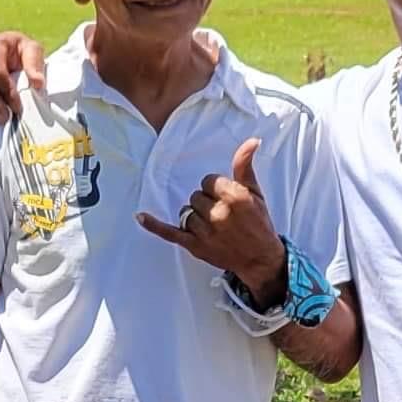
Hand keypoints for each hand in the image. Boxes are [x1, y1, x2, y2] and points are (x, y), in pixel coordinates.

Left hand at [136, 135, 287, 297]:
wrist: (260, 259)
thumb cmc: (259, 224)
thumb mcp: (255, 193)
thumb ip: (245, 167)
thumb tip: (251, 141)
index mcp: (234, 197)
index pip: (208, 181)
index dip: (215, 188)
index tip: (224, 198)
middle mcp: (219, 213)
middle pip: (195, 196)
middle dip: (206, 202)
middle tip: (222, 215)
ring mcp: (205, 231)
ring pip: (186, 212)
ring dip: (195, 216)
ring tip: (213, 226)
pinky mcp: (194, 246)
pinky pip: (169, 232)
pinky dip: (154, 225)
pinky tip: (140, 216)